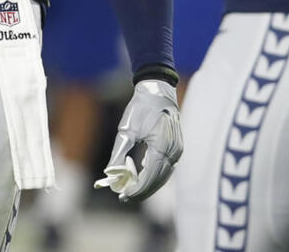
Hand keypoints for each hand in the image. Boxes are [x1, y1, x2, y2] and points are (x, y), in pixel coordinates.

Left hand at [94, 79, 182, 200]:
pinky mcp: (177, 149)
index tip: (124, 195)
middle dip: (142, 190)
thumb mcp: (126, 130)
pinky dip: (155, 176)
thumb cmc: (140, 108)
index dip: (138, 188)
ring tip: (132, 192)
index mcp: (161, 145)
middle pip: (158, 179)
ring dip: (149, 186)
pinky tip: (142, 180)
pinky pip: (166, 168)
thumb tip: (111, 173)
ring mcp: (177, 150)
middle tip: (125, 197)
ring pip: (164, 176)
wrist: (157, 91)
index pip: (150, 175)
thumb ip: (119, 153)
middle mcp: (173, 151)